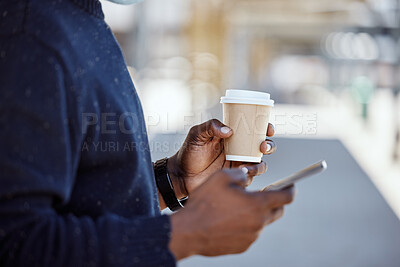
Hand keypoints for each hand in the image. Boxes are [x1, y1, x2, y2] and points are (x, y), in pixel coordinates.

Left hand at [168, 119, 276, 198]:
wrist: (181, 175)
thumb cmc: (188, 152)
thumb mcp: (197, 135)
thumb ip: (210, 127)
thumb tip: (229, 130)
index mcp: (232, 135)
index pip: (253, 128)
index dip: (265, 127)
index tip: (268, 128)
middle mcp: (239, 149)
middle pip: (262, 146)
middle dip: (269, 145)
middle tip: (263, 146)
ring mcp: (238, 164)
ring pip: (259, 163)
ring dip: (260, 163)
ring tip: (248, 165)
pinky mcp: (235, 178)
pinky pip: (250, 177)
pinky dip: (250, 175)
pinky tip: (242, 173)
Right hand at [168, 169, 294, 258]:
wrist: (189, 231)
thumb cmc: (205, 203)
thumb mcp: (222, 177)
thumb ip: (241, 174)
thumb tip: (248, 176)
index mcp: (257, 204)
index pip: (285, 197)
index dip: (291, 189)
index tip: (291, 185)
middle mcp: (258, 223)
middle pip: (278, 211)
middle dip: (276, 201)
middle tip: (265, 192)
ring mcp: (251, 237)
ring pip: (262, 222)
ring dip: (257, 213)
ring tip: (238, 205)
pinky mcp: (242, 246)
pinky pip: (250, 233)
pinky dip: (246, 224)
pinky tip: (230, 218)